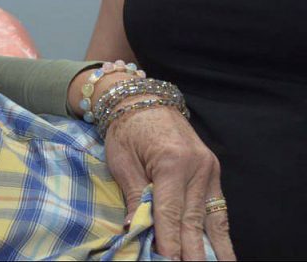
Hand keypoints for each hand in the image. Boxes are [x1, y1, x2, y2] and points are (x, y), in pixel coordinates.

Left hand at [104, 106, 234, 260]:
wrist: (141, 98)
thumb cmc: (126, 128)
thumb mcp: (122, 162)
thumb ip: (135, 196)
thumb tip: (137, 229)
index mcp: (171, 162)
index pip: (170, 212)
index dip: (169, 241)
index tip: (168, 260)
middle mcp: (197, 166)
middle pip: (193, 219)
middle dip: (192, 250)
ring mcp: (209, 168)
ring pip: (211, 216)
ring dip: (213, 245)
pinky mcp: (212, 170)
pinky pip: (216, 206)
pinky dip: (218, 229)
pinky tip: (221, 247)